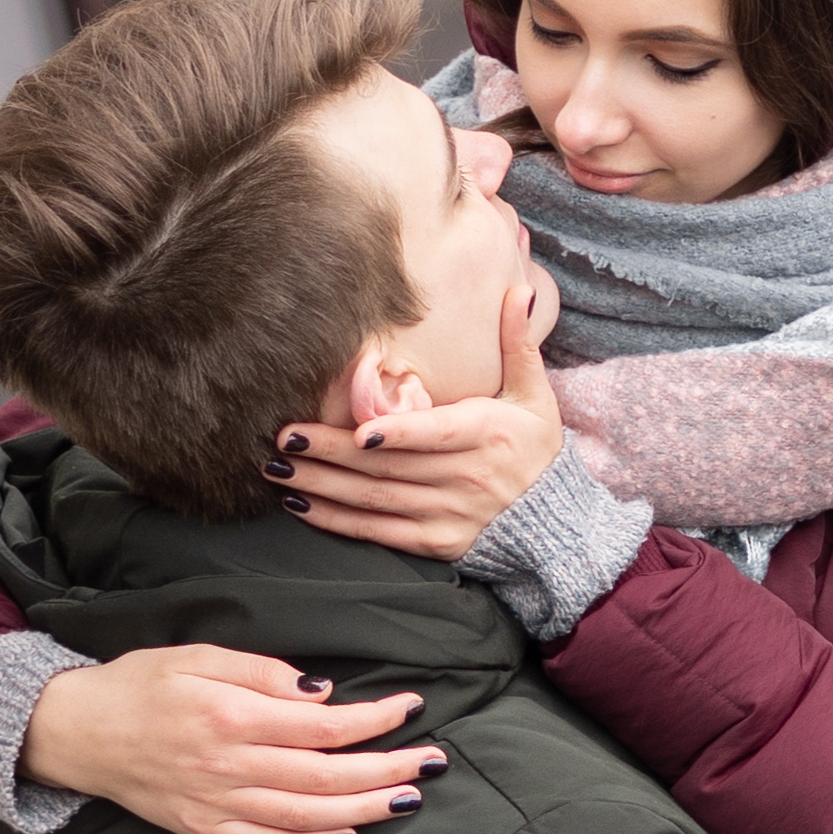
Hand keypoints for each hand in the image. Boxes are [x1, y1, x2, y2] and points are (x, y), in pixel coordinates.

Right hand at [21, 644, 445, 833]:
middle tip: (432, 761)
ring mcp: (215, 804)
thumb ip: (263, 670)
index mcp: (231, 715)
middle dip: (387, 769)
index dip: (375, 719)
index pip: (323, 725)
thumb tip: (321, 691)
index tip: (411, 707)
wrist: (76, 731)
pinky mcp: (202, 827)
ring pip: (305, 815)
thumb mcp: (199, 653)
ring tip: (406, 800)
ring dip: (363, 809)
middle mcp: (228, 766)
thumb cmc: (141, 682)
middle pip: (325, 775)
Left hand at [270, 288, 562, 559]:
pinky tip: (302, 505)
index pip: (437, 434)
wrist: (554, 521)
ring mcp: (448, 514)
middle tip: (285, 437)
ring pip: (377, 499)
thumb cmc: (535, 447)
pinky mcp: (435, 543)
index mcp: (486, 434)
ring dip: (324, 485)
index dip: (400, 434)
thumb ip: (519, 343)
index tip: (360, 429)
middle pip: (390, 466)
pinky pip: (379, 533)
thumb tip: (516, 290)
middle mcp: (465, 478)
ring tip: (278, 468)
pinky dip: (338, 521)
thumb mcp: (536, 394)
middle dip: (333, 451)